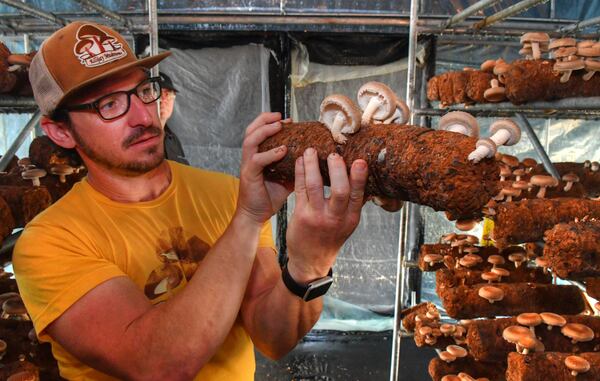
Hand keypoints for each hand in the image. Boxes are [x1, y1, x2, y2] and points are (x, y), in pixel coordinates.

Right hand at [237, 112, 292, 224]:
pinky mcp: (249, 175)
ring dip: (265, 130)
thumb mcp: (286, 178)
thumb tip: (315, 160)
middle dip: (265, 119)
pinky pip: (257, 160)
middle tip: (280, 117)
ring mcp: (248, 165)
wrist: (256, 215)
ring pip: (250, 140)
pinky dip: (270, 153)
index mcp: (258, 154)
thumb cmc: (269, 196)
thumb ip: (295, 166)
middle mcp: (251, 156)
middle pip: (251, 130)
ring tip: (279, 126)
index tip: (289, 120)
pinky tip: (283, 150)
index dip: (272, 122)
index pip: (260, 131)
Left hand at [286, 148, 367, 282]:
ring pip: (315, 186)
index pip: (358, 196)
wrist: (310, 261)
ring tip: (310, 151)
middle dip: (337, 170)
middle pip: (340, 191)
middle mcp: (336, 218)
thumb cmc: (329, 238)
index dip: (360, 178)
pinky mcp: (300, 216)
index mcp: (351, 218)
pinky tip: (299, 162)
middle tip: (333, 154)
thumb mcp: (347, 224)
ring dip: (312, 165)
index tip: (360, 161)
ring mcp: (317, 217)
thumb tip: (363, 178)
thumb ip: (353, 204)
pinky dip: (300, 172)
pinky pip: (300, 189)